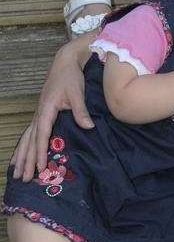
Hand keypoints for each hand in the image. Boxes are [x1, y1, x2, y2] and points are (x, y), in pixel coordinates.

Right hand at [11, 43, 92, 180]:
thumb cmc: (71, 77)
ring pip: (26, 138)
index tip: (40, 168)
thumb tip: (89, 127)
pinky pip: (30, 133)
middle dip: (26, 160)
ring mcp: (38, 113)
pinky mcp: (41, 113)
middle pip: (30, 141)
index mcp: (46, 110)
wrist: (65, 62)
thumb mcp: (77, 92)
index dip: (40, 152)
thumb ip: (81, 111)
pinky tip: (21, 154)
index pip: (42, 135)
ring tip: (15, 172)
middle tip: (23, 178)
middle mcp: (39, 113)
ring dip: (21, 155)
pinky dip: (24, 145)